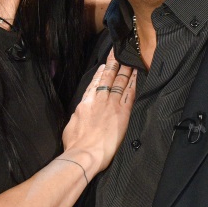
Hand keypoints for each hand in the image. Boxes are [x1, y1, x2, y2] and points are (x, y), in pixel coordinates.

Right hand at [61, 49, 136, 175]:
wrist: (85, 154)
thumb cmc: (75, 145)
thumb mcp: (71, 125)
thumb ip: (78, 116)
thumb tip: (80, 115)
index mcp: (85, 103)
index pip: (94, 84)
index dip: (100, 74)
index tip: (104, 66)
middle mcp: (99, 100)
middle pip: (108, 78)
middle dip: (113, 64)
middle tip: (117, 52)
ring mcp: (111, 104)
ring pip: (120, 82)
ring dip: (125, 70)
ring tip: (129, 59)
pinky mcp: (123, 112)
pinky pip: (129, 93)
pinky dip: (133, 82)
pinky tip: (136, 75)